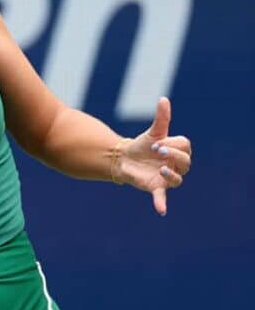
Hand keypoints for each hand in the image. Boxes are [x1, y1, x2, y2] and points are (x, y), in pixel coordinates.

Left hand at [113, 97, 191, 214]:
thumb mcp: (152, 131)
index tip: (157, 142)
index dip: (173, 143)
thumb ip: (161, 118)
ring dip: (171, 174)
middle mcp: (175, 165)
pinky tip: (161, 210)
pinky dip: (161, 203)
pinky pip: (161, 197)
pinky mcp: (155, 187)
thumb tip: (163, 99)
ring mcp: (166, 177)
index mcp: (177, 150)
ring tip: (160, 168)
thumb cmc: (142, 145)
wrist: (124, 158)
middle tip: (157, 150)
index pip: (185, 146)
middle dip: (173, 155)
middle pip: (186, 162)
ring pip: (178, 179)